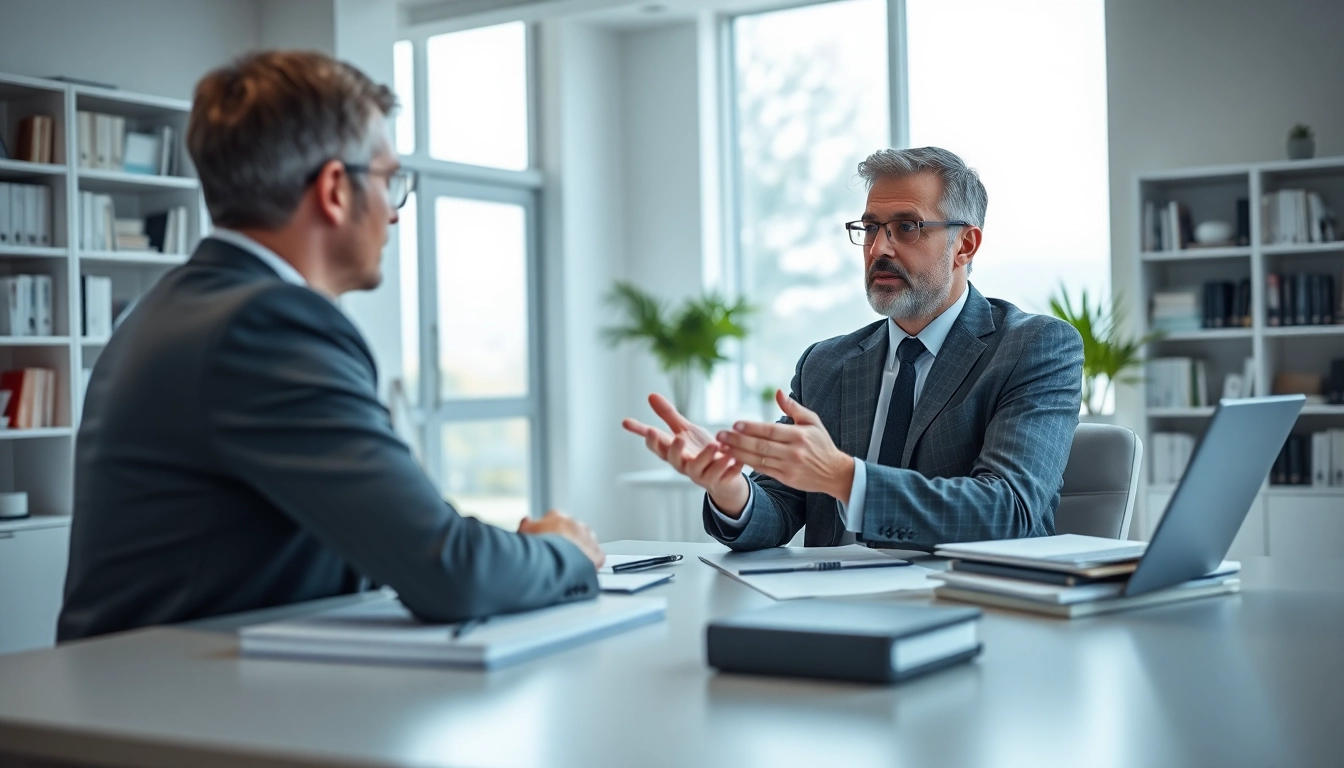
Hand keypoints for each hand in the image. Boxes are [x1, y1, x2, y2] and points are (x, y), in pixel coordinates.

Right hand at [519, 509, 604, 568]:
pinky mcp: (596, 554)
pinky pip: (597, 556)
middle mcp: (575, 525)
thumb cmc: (538, 548)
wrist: (553, 562)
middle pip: (572, 530)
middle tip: (557, 553)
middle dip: (566, 540)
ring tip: (570, 563)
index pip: (554, 518)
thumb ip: (526, 525)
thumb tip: (527, 521)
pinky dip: (592, 562)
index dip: (549, 530)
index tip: (546, 539)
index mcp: (557, 518)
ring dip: (580, 550)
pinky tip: (583, 569)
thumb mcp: (524, 533)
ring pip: (586, 542)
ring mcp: (587, 539)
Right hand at [621, 393, 749, 514]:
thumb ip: (668, 415)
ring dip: (705, 457)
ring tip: (714, 444)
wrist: (722, 475)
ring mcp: (700, 474)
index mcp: (674, 452)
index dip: (651, 440)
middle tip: (679, 438)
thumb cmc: (700, 450)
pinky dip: (728, 467)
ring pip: (698, 469)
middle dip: (675, 450)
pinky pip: (722, 476)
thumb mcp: (684, 430)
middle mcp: (683, 465)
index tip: (649, 430)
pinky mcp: (717, 480)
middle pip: (674, 459)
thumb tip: (651, 395)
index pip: (657, 447)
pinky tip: (734, 458)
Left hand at [715, 389, 854, 502]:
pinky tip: (734, 458)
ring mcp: (789, 466)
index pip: (770, 430)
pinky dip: (748, 464)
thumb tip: (777, 392)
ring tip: (721, 448)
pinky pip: (763, 470)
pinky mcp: (786, 478)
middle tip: (720, 436)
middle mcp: (793, 451)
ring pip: (759, 459)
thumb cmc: (821, 443)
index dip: (751, 428)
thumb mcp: (812, 421)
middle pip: (761, 445)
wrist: (834, 472)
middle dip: (738, 441)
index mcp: (799, 435)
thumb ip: (793, 407)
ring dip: (738, 453)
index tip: (735, 424)